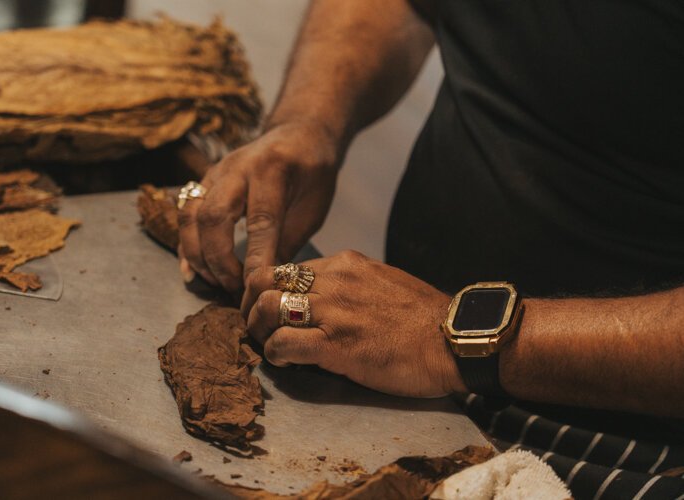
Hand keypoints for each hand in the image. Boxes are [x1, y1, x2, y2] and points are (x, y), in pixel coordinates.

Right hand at [177, 120, 339, 292]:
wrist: (300, 133)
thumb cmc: (313, 174)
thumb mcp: (312, 209)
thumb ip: (288, 244)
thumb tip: (267, 285)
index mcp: (273, 169)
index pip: (261, 221)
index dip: (256, 259)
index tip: (255, 288)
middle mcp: (238, 167)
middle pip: (213, 216)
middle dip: (219, 260)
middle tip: (232, 288)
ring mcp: (216, 171)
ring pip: (190, 215)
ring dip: (197, 255)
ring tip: (213, 282)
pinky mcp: (204, 180)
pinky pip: (185, 214)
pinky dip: (186, 245)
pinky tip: (192, 271)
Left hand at [241, 250, 466, 396]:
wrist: (453, 341)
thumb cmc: (422, 317)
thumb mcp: (382, 280)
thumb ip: (349, 282)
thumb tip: (322, 294)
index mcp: (344, 264)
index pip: (285, 267)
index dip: (267, 288)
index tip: (268, 306)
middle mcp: (333, 281)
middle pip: (264, 280)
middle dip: (252, 305)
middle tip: (258, 326)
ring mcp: (333, 312)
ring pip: (267, 308)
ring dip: (258, 330)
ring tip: (269, 345)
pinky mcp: (335, 346)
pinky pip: (283, 344)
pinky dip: (275, 355)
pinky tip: (286, 362)